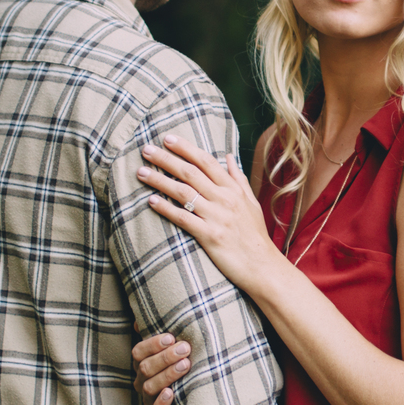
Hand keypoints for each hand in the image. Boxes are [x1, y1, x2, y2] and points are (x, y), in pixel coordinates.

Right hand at [131, 331, 193, 404]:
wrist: (193, 399)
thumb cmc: (181, 365)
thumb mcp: (173, 348)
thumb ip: (163, 334)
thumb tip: (141, 319)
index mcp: (142, 363)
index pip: (138, 352)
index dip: (153, 344)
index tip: (171, 337)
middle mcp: (142, 381)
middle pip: (145, 368)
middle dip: (165, 357)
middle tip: (185, 349)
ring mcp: (147, 399)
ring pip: (150, 388)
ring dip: (167, 375)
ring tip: (185, 365)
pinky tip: (171, 394)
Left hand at [137, 134, 277, 290]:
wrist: (262, 266)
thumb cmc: (254, 235)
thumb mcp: (251, 202)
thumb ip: (238, 178)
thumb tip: (229, 156)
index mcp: (233, 189)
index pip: (206, 161)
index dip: (185, 148)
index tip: (167, 139)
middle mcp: (224, 199)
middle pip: (190, 172)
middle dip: (166, 159)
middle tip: (146, 150)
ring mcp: (217, 217)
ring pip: (183, 192)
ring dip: (159, 181)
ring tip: (141, 172)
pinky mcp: (210, 236)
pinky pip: (183, 218)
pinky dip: (166, 208)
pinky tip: (151, 201)